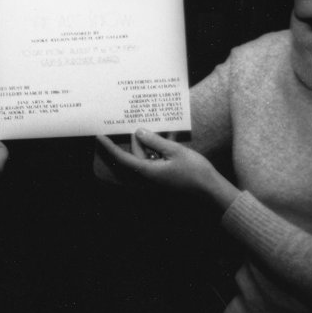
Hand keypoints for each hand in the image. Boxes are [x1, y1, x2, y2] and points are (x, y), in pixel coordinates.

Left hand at [95, 129, 237, 208]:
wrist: (212, 191)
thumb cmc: (195, 171)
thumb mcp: (175, 151)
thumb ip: (155, 141)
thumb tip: (138, 132)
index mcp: (147, 171)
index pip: (122, 158)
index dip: (109, 147)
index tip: (99, 136)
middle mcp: (148, 177)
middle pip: (136, 153)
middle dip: (139, 138)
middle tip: (143, 121)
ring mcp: (156, 178)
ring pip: (147, 156)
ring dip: (152, 143)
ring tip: (163, 128)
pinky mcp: (164, 177)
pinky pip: (156, 160)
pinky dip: (160, 150)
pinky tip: (170, 137)